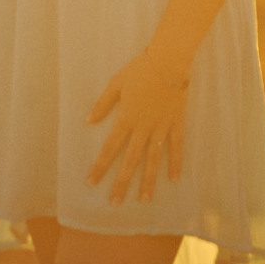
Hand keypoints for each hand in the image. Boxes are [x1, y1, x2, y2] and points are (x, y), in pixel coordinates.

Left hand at [86, 53, 187, 205]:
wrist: (168, 61)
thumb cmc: (139, 69)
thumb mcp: (116, 84)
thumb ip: (103, 104)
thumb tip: (88, 121)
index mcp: (126, 118)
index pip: (110, 148)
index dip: (100, 166)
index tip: (92, 182)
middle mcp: (143, 128)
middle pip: (130, 160)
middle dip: (122, 182)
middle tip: (115, 202)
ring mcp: (161, 127)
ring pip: (153, 159)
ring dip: (149, 180)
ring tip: (145, 200)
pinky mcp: (176, 123)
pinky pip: (176, 146)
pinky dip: (175, 162)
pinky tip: (174, 178)